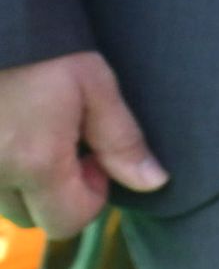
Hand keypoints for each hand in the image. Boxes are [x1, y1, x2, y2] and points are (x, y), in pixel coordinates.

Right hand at [0, 50, 162, 237]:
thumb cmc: (41, 46)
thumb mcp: (93, 83)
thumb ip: (123, 140)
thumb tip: (153, 183)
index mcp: (34, 162)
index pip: (67, 222)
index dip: (92, 196)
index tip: (92, 157)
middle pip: (31, 217)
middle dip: (55, 194)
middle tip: (64, 145)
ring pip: (2, 202)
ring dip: (23, 183)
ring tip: (34, 135)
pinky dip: (0, 168)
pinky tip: (11, 132)